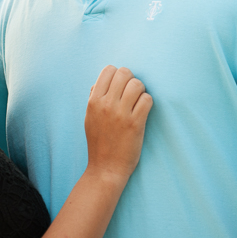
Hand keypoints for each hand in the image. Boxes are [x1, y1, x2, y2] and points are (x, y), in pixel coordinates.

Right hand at [84, 66, 151, 184]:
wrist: (105, 168)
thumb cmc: (98, 142)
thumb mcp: (89, 117)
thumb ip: (93, 98)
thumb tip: (97, 83)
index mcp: (93, 101)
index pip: (108, 70)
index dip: (117, 75)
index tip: (120, 87)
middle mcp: (106, 104)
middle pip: (124, 73)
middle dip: (130, 80)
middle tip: (131, 94)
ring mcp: (121, 113)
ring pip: (137, 84)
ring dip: (140, 91)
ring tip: (138, 102)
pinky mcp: (135, 123)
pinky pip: (147, 99)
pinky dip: (147, 103)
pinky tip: (143, 111)